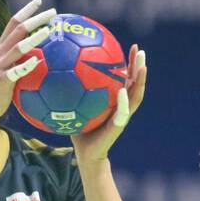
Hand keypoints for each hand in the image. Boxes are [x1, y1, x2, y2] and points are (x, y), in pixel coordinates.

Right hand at [0, 0, 55, 121]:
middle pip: (18, 29)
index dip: (26, 10)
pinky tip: (37, 61)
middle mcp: (0, 52)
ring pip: (18, 47)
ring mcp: (0, 65)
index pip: (14, 22)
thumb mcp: (10, 68)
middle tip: (52, 12)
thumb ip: (21, 58)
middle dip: (35, 18)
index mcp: (2, 47)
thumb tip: (43, 52)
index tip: (40, 1)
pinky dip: (26, 65)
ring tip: (48, 31)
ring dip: (34, 38)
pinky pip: (16, 71)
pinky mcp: (2, 80)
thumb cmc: (1, 89)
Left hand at [69, 43, 146, 162]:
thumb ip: (71, 90)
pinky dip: (124, 102)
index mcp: (115, 100)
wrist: (85, 154)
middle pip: (136, 83)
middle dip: (139, 66)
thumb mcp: (74, 107)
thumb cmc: (79, 130)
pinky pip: (123, 112)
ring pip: (136, 96)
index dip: (130, 63)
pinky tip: (122, 91)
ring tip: (142, 66)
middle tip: (140, 50)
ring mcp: (123, 116)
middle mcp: (122, 106)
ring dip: (140, 81)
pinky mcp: (118, 127)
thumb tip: (57, 69)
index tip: (131, 46)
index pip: (126, 78)